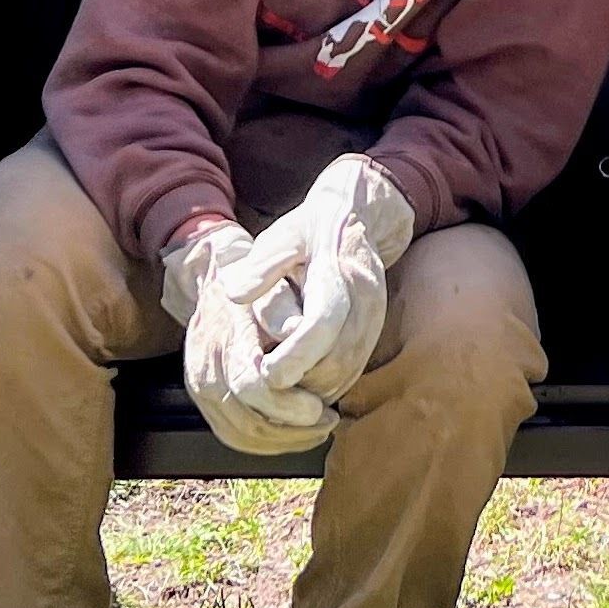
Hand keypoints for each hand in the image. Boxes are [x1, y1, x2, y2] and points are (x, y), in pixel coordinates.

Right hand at [162, 219, 331, 455]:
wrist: (219, 278)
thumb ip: (283, 308)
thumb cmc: (261, 282)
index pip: (251, 386)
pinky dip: (266, 442)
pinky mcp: (202, 397)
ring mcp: (200, 385)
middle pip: (247, 420)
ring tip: (317, 429)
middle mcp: (205, 366)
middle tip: (327, 421)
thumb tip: (297, 332)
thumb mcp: (275, 283)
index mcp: (224, 336)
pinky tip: (293, 435)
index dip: (288, 405)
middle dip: (292, 430)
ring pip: (241, 434)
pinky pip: (232, 435)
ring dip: (283, 440)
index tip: (320, 407)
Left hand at [228, 154, 416, 403]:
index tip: (268, 374)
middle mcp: (366, 297)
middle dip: (304, 380)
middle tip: (265, 388)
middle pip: (339, 356)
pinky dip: (328, 384)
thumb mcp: (282, 235)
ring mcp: (374, 316)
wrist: (358, 216)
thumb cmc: (310, 229)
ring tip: (280, 391)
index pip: (323, 322)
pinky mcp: (374, 329)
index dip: (297, 355)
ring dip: (316, 388)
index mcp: (339, 270)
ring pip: (349, 368)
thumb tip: (233, 295)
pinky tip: (301, 385)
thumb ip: (259, 266)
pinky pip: (354, 367)